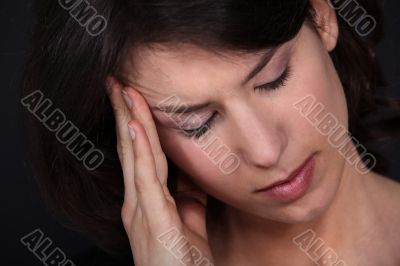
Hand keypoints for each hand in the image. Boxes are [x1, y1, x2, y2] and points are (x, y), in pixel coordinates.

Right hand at [106, 77, 213, 265]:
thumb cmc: (186, 263)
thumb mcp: (190, 222)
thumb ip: (189, 198)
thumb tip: (194, 174)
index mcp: (148, 201)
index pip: (140, 153)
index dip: (136, 123)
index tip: (133, 96)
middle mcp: (139, 202)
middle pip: (132, 148)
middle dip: (125, 113)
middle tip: (117, 81)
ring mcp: (143, 210)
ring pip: (135, 156)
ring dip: (130, 121)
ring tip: (123, 91)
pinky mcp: (154, 220)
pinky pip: (146, 179)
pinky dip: (140, 150)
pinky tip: (135, 127)